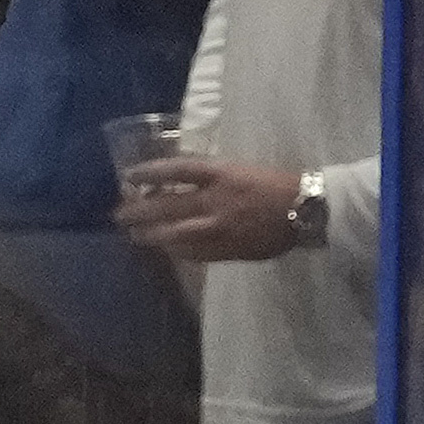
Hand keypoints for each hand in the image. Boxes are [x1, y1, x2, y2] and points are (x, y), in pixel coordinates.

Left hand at [116, 155, 307, 262]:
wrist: (305, 208)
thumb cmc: (274, 183)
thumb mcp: (239, 169)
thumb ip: (209, 177)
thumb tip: (176, 183)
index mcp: (221, 173)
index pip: (175, 169)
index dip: (149, 172)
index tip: (128, 176)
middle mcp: (215, 200)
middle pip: (166, 205)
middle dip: (138, 211)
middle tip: (118, 214)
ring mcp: (218, 228)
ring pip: (173, 234)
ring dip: (150, 235)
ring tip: (134, 235)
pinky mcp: (225, 249)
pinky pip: (192, 253)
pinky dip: (175, 250)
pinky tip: (163, 249)